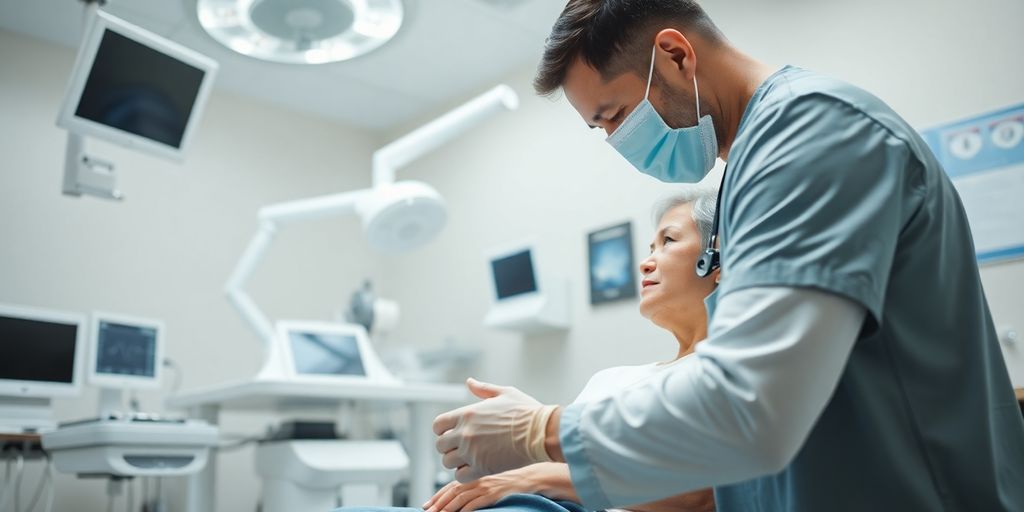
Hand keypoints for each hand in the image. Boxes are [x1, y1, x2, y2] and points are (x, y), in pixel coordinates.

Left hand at [422, 468, 537, 511]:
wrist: (531, 478)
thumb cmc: (511, 483)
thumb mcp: (491, 483)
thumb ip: (476, 489)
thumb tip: (461, 502)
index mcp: (475, 477)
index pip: (451, 487)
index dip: (437, 496)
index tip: (426, 505)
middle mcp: (478, 480)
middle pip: (453, 492)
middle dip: (437, 503)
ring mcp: (486, 487)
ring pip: (461, 498)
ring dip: (447, 508)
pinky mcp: (494, 494)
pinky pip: (476, 502)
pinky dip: (466, 509)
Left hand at [433, 378, 557, 481]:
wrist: (542, 432)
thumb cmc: (527, 411)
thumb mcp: (505, 393)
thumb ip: (484, 389)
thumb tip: (470, 381)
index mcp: (467, 413)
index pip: (438, 425)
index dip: (442, 430)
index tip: (452, 433)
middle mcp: (465, 432)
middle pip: (440, 446)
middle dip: (449, 447)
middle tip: (462, 448)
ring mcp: (472, 451)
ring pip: (447, 462)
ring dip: (456, 462)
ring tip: (469, 459)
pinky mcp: (482, 467)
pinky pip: (460, 476)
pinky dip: (465, 474)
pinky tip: (475, 469)